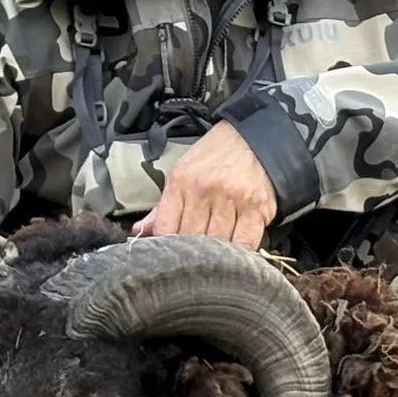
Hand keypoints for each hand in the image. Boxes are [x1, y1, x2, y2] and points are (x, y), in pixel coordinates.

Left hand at [135, 120, 277, 247]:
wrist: (255, 137)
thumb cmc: (217, 156)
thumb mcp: (183, 171)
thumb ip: (163, 206)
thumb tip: (140, 231)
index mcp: (181, 182)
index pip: (166, 229)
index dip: (167, 247)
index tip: (173, 254)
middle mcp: (204, 191)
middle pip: (190, 240)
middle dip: (192, 254)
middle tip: (195, 260)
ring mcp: (231, 200)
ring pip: (217, 246)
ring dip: (216, 257)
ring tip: (215, 258)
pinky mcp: (256, 209)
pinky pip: (245, 244)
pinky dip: (240, 254)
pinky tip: (236, 254)